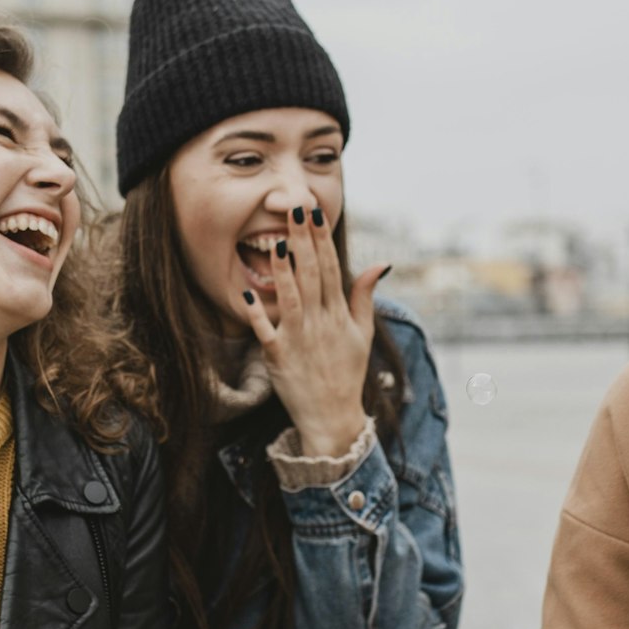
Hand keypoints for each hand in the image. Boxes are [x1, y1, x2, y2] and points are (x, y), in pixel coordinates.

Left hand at [240, 204, 384, 458]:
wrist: (332, 418)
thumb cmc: (347, 373)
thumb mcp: (363, 334)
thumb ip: (365, 297)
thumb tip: (381, 263)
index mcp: (339, 315)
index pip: (330, 270)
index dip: (322, 241)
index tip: (316, 215)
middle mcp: (320, 323)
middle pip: (311, 275)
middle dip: (303, 242)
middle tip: (295, 211)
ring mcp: (298, 340)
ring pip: (291, 297)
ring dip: (283, 269)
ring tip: (277, 241)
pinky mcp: (278, 357)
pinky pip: (265, 332)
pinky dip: (257, 314)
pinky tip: (248, 293)